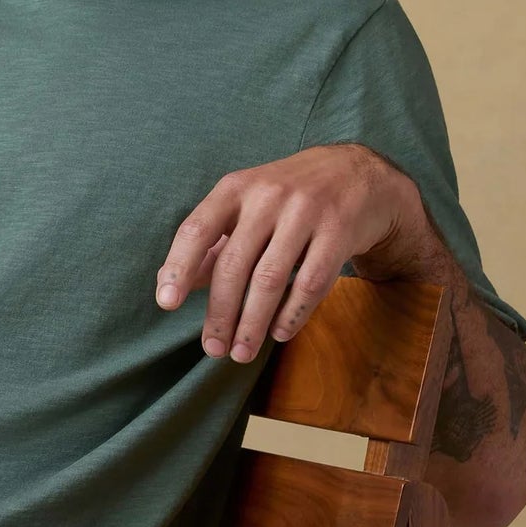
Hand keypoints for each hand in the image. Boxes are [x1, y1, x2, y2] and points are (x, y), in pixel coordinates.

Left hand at [154, 143, 416, 359]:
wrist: (359, 174)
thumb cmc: (289, 198)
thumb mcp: (246, 207)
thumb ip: (211, 243)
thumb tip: (174, 284)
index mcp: (235, 189)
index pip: (197, 230)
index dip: (179, 268)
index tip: (167, 304)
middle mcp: (267, 196)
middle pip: (234, 265)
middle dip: (220, 313)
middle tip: (213, 348)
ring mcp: (306, 212)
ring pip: (271, 278)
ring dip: (252, 323)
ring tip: (241, 353)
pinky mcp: (339, 231)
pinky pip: (312, 282)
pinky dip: (292, 314)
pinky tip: (278, 334)